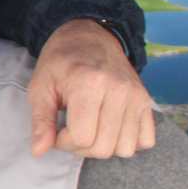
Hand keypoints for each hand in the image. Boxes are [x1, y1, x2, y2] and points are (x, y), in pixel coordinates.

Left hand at [28, 19, 156, 158]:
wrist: (90, 37)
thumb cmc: (61, 63)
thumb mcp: (40, 87)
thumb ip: (40, 120)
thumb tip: (39, 151)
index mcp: (89, 85)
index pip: (82, 138)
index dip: (63, 142)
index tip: (57, 131)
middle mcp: (119, 91)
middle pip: (104, 147)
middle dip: (81, 148)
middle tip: (71, 131)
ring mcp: (137, 97)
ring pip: (126, 149)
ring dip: (104, 147)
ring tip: (90, 130)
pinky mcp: (147, 101)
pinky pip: (146, 140)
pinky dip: (128, 142)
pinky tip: (110, 129)